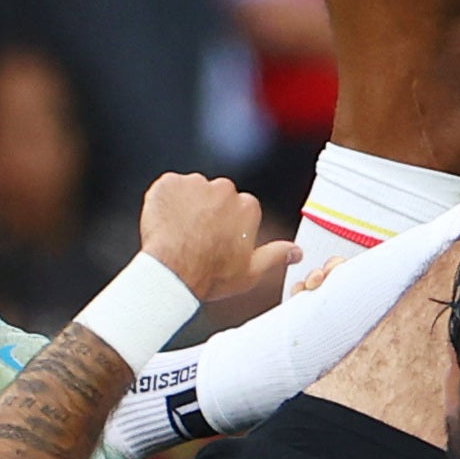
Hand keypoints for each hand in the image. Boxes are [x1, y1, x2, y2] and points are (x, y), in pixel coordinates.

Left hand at [137, 173, 297, 301]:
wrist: (171, 273)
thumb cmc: (210, 275)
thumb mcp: (250, 272)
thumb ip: (276, 256)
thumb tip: (296, 252)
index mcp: (247, 206)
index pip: (237, 208)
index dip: (224, 226)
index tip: (216, 240)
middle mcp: (224, 189)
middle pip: (215, 196)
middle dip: (206, 211)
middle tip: (195, 237)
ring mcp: (195, 183)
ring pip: (191, 190)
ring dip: (184, 205)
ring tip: (178, 233)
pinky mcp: (169, 183)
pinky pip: (167, 187)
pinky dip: (164, 201)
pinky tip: (163, 223)